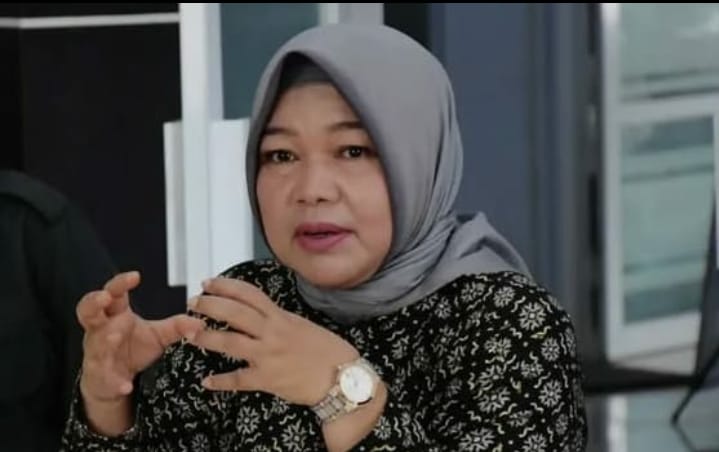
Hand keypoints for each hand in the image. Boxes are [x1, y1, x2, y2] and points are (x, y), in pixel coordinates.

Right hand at [77, 271, 205, 403]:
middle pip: (88, 310)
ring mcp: (96, 352)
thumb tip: (200, 321)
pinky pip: (104, 377)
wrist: (114, 380)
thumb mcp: (158, 335)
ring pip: (94, 342)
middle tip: (105, 297)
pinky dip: (115, 382)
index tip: (135, 276)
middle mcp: (101, 329)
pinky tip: (126, 386)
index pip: (114, 292)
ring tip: (114, 336)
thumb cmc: (133, 349)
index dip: (121, 283)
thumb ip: (177, 326)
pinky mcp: (98, 375)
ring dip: (103, 339)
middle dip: (94, 302)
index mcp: (116, 314)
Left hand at [187, 277, 359, 405]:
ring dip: (207, 337)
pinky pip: (238, 380)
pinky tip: (207, 382)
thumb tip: (262, 314)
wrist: (343, 378)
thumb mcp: (304, 326)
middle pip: (234, 313)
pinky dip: (220, 381)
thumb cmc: (328, 352)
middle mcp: (273, 332)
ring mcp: (268, 355)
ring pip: (230, 342)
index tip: (208, 283)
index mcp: (282, 317)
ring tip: (191, 335)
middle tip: (193, 303)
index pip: (249, 294)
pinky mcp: (268, 379)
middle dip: (210, 305)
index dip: (226, 286)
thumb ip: (281, 320)